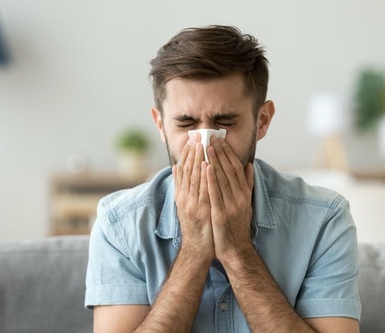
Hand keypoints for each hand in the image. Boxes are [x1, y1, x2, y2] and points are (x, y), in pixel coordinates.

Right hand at [173, 134, 214, 260]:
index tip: (192, 139)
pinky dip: (204, 177)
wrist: (197, 249)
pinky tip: (207, 165)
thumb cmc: (196, 226)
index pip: (183, 170)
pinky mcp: (200, 211)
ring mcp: (192, 204)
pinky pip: (203, 191)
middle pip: (187, 171)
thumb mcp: (186, 204)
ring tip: (202, 144)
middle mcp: (184, 198)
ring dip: (198, 160)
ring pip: (194, 178)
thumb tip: (177, 167)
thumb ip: (182, 186)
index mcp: (181, 195)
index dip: (187, 154)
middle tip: (197, 136)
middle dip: (192, 152)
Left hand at [206, 137, 253, 261]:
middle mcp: (239, 197)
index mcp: (244, 193)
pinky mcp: (222, 213)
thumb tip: (249, 165)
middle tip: (211, 137)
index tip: (221, 140)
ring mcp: (231, 205)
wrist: (236, 249)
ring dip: (214, 161)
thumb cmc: (238, 225)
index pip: (236, 168)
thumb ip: (247, 184)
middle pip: (229, 170)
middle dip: (220, 152)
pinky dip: (211, 179)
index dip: (228, 153)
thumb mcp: (246, 203)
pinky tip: (205, 167)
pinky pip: (215, 193)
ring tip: (207, 146)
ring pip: (222, 178)